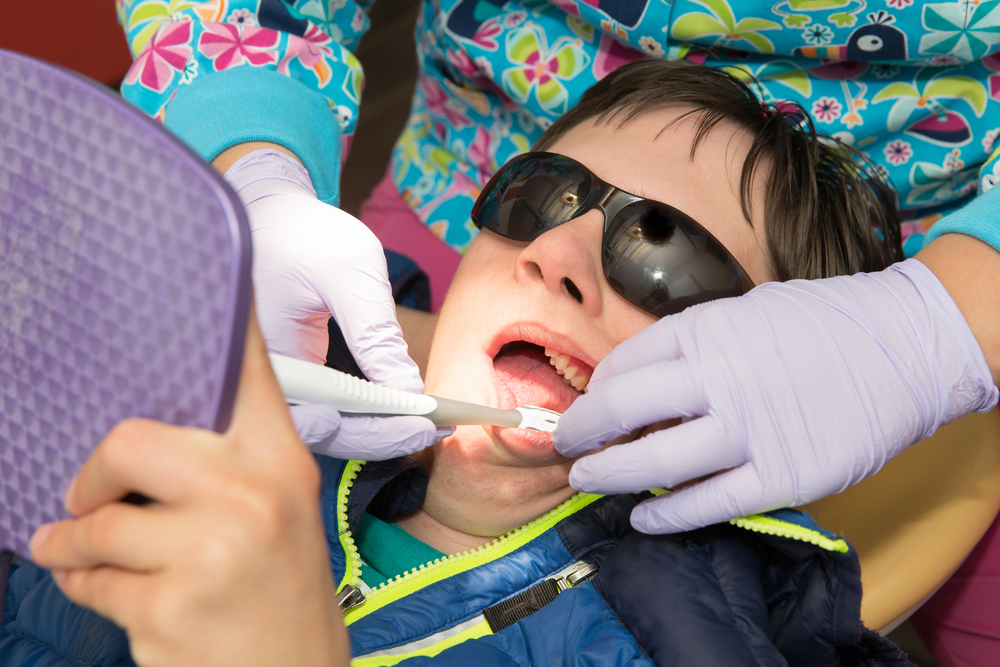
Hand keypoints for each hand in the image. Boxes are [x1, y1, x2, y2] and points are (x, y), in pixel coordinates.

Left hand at [29, 309, 349, 666]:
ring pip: (96, 522)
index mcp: (279, 458)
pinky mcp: (172, 606)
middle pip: (131, 440)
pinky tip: (104, 590)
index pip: (245, 367)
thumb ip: (228, 461)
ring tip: (80, 553)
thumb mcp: (277, 512)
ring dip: (74, 544)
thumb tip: (148, 428)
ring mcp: (214, 549)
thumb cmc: (280, 591)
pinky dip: (79, 584)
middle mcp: (253, 492)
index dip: (220, 318)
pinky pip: (87, 578)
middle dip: (92, 474)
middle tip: (88, 496)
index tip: (214, 260)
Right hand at [225, 148, 439, 458]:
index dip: (364, 432)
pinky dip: (364, 414)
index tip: (415, 426)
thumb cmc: (303, 233)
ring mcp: (275, 381)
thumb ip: (377, 334)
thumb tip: (410, 392)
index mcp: (262, 353)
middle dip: (378, 437)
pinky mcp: (292, 378)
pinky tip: (402, 409)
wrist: (271, 216)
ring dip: (374, 430)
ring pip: (323, 427)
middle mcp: (261, 378)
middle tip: (431, 431)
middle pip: (318, 434)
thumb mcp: (350, 272)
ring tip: (425, 424)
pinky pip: (325, 408)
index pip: (311, 418)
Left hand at [554, 259, 998, 533]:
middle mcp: (719, 378)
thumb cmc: (821, 324)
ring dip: (608, 475)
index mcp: (707, 329)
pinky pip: (706, 503)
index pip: (625, 364)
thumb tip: (637, 378)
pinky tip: (643, 518)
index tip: (586, 405)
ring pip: (654, 463)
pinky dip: (666, 515)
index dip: (596, 390)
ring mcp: (750, 430)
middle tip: (562, 444)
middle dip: (580, 431)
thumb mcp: (745, 312)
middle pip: (623, 410)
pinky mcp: (782, 476)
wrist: (904, 347)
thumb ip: (693, 344)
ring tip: (586, 479)